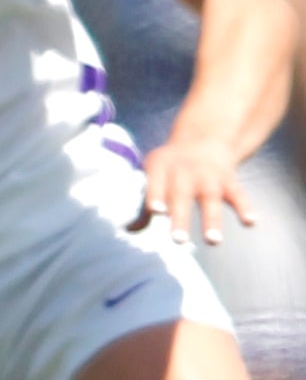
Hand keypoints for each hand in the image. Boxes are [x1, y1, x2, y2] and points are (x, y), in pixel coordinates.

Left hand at [138, 132, 253, 245]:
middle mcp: (185, 170)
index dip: (156, 195)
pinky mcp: (229, 180)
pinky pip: (238, 194)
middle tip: (178, 240)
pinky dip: (245, 207)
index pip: (156, 182)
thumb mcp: (154, 175)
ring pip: (211, 198)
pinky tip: (250, 222)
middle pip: (182, 195)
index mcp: (160, 166)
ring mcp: (209, 175)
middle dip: (180, 218)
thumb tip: (129, 229)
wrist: (204, 138)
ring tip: (213, 241)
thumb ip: (145, 201)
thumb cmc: (170, 166)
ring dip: (212, 220)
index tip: (156, 211)